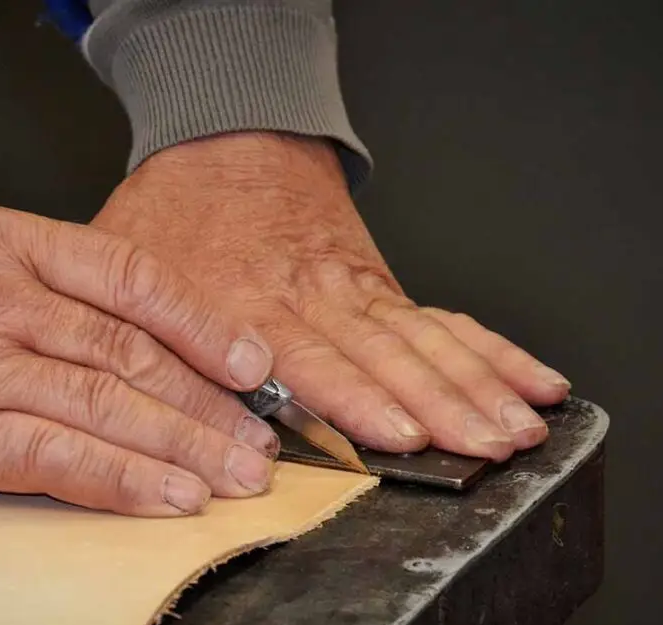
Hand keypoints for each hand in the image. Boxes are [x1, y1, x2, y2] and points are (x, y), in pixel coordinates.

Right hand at [0, 205, 281, 515]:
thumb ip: (47, 285)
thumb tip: (144, 334)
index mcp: (9, 242)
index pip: (133, 277)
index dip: (203, 323)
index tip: (254, 364)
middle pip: (132, 349)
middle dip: (209, 402)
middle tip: (262, 439)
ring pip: (106, 402)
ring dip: (184, 445)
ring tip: (237, 476)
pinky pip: (54, 455)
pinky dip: (121, 478)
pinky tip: (169, 498)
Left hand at [92, 133, 570, 461]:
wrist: (225, 140)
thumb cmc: (177, 213)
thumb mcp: (129, 273)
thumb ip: (149, 340)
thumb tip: (158, 416)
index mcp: (250, 304)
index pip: (312, 360)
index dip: (358, 399)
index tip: (399, 432)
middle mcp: (316, 301)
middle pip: (389, 358)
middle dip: (444, 406)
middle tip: (489, 446)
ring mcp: (357, 294)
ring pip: (427, 343)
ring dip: (479, 386)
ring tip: (523, 426)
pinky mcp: (381, 289)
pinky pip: (444, 322)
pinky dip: (492, 351)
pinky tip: (533, 378)